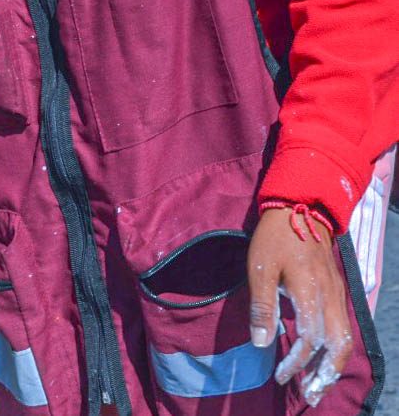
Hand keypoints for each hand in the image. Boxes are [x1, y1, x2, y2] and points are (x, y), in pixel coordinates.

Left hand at [247, 206, 352, 405]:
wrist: (301, 209)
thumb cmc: (275, 239)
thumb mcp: (260, 269)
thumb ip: (262, 306)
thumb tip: (260, 342)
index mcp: (311, 293)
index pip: (310, 340)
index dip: (297, 362)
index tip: (281, 375)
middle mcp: (330, 298)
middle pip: (337, 347)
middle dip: (325, 375)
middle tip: (310, 394)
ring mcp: (337, 295)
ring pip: (345, 339)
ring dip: (333, 365)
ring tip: (318, 384)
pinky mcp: (337, 292)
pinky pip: (343, 327)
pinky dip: (336, 349)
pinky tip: (323, 358)